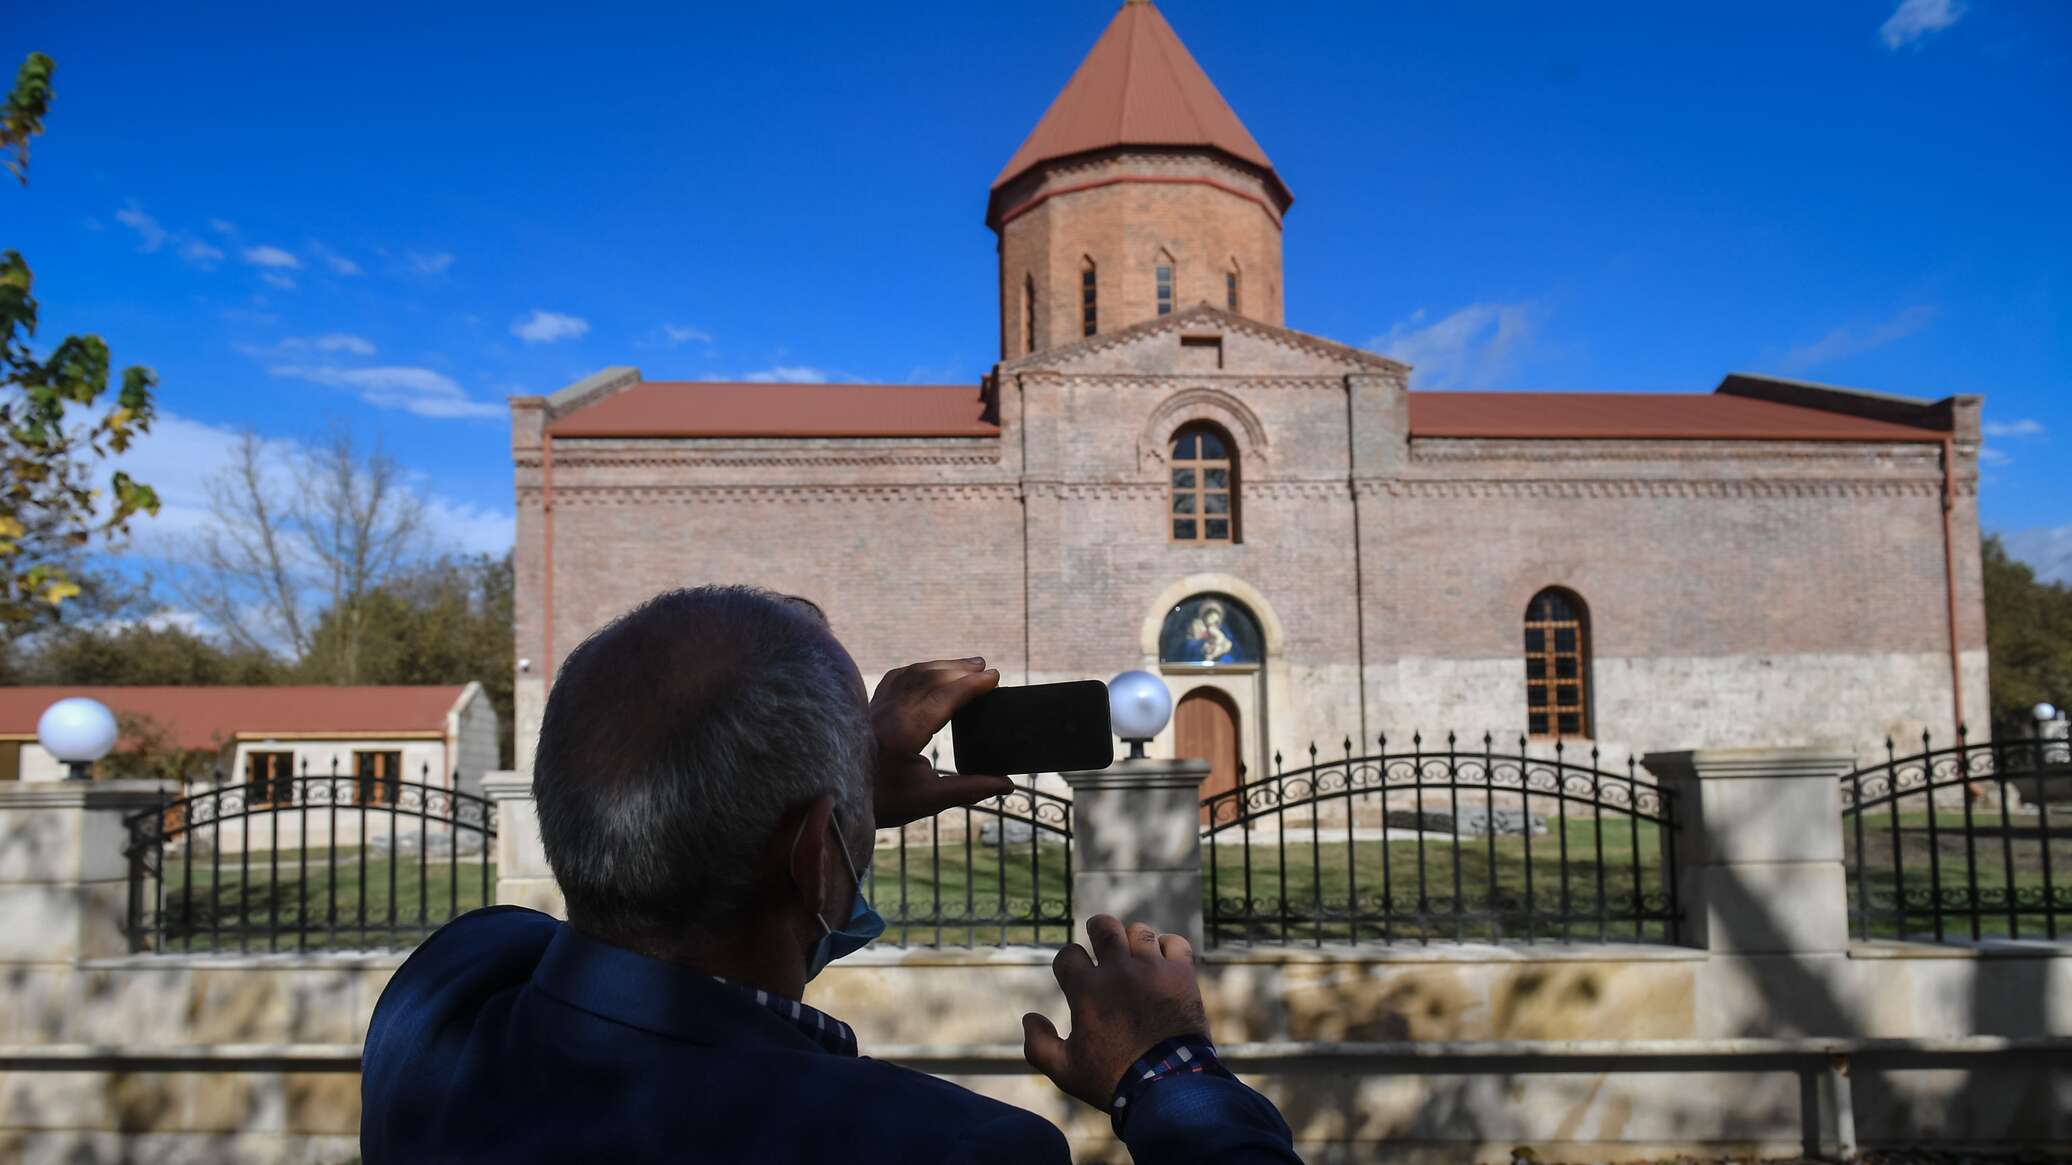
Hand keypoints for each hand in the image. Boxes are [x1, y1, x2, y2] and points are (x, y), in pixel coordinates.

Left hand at [870, 658, 1013, 827]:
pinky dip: (918, 669)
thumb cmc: (884, 802)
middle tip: (985, 668)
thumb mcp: (929, 800)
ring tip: (967, 664)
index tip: (993, 677)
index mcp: (906, 732)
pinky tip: (928, 671)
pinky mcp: (870, 708)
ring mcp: (877, 707)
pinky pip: (895, 678)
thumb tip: (1008, 784)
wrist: (838, 797)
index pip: (945, 696)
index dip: (971, 684)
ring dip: (941, 665)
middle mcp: (890, 712)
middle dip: (960, 669)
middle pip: (930, 677)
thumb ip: (970, 789)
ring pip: (912, 673)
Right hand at [1021, 915, 1211, 1109]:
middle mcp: (1119, 971)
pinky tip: (1162, 961)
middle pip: (1104, 927)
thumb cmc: (1114, 1080)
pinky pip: (1175, 944)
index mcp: (1087, 989)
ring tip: (1132, 952)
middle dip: (1098, 928)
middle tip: (1099, 935)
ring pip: (1138, 932)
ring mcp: (1153, 970)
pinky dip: (1167, 947)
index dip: (1067, 961)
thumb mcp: (1066, 1071)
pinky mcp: (1181, 976)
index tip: (1073, 972)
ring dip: (1131, 939)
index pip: (1068, 954)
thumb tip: (1029, 1018)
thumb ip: (1039, 1045)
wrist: (1168, 1086)